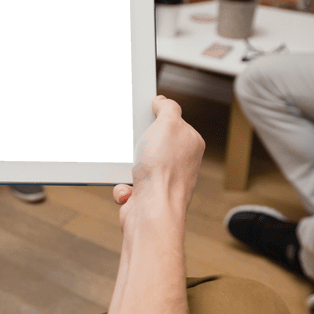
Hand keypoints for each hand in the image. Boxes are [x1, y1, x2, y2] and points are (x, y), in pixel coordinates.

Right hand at [112, 96, 203, 228]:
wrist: (152, 211)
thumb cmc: (164, 172)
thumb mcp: (168, 124)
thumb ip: (168, 108)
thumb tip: (163, 102)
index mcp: (190, 144)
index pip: (174, 122)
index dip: (157, 118)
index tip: (146, 115)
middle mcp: (180, 163)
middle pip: (153, 142)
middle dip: (138, 143)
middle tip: (136, 142)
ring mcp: (163, 180)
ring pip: (136, 163)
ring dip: (127, 165)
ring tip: (132, 168)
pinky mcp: (146, 195)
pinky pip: (127, 183)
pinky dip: (123, 186)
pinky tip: (130, 188)